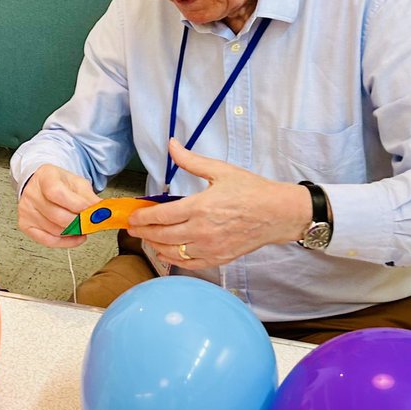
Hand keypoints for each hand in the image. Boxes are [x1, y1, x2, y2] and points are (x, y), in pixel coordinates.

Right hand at [17, 164, 99, 248]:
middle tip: (91, 223)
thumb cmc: (59, 183)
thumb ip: (88, 197)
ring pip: (55, 230)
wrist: (41, 185)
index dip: (76, 205)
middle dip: (79, 222)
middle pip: (57, 216)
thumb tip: (101, 211)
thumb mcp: (77, 182)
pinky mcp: (25, 225)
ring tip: (83, 227)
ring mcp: (26, 211)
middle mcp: (32, 194)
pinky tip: (76, 237)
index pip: (57, 193)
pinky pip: (47, 240)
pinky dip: (65, 242)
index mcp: (44, 177)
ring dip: (74, 232)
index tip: (90, 211)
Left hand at [128, 140, 310, 269]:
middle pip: (162, 235)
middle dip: (144, 232)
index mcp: (200, 207)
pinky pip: (188, 264)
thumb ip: (191, 161)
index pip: (161, 216)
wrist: (277, 214)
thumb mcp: (220, 170)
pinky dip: (173, 259)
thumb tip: (172, 145)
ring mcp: (210, 248)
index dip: (142, 218)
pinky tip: (165, 253)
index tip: (133, 217)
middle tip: (133, 229)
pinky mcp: (218, 259)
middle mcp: (202, 231)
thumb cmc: (251, 191)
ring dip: (155, 245)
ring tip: (147, 239)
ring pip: (172, 252)